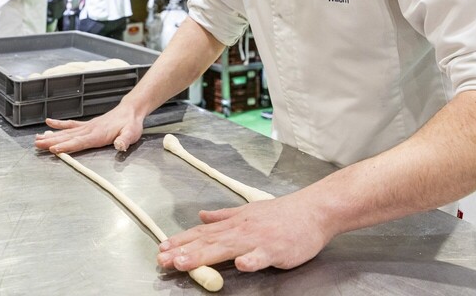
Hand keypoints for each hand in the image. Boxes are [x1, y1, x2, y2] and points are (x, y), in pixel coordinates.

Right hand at [34, 102, 143, 153]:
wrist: (130, 111)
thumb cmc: (131, 124)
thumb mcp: (131, 133)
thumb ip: (124, 140)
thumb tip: (119, 146)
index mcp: (98, 134)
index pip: (79, 142)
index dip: (67, 146)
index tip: (54, 149)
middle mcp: (89, 130)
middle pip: (68, 137)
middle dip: (51, 141)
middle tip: (37, 145)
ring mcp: (87, 126)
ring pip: (66, 132)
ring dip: (51, 135)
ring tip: (37, 139)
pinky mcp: (87, 125)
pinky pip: (71, 125)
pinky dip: (59, 125)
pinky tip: (49, 124)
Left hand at [156, 194, 331, 272]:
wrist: (313, 210)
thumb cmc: (282, 213)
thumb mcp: (248, 211)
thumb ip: (224, 216)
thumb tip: (202, 215)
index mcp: (234, 223)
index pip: (203, 232)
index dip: (181, 240)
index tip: (162, 248)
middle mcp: (241, 230)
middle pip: (208, 241)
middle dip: (184, 251)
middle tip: (163, 260)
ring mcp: (258, 239)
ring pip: (227, 248)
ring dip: (204, 255)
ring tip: (184, 263)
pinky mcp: (276, 249)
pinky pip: (262, 256)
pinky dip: (251, 260)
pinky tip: (241, 266)